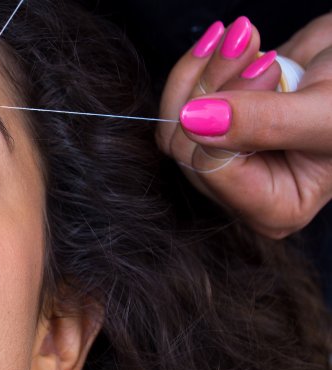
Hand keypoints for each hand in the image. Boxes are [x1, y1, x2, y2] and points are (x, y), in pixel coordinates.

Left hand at [157, 14, 331, 238]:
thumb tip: (195, 121)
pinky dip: (201, 65)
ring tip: (246, 37)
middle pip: (185, 147)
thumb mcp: (325, 114)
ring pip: (176, 121)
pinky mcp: (211, 125)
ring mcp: (223, 157)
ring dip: (206, 68)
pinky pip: (178, 100)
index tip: (267, 70)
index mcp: (274, 208)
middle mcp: (242, 190)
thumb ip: (264, 122)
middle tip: (249, 44)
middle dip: (213, 84)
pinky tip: (234, 45)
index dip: (229, 114)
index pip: (213, 169)